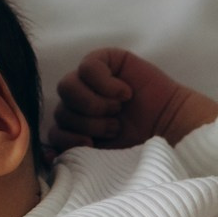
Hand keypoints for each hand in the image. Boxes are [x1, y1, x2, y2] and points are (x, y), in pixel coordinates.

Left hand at [49, 48, 217, 152]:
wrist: (172, 129)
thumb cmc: (142, 145)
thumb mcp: (104, 156)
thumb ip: (75, 153)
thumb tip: (45, 155)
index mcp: (78, 127)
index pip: (53, 131)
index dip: (67, 138)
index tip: (91, 144)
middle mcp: (80, 103)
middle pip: (59, 110)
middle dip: (87, 123)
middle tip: (114, 127)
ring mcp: (91, 81)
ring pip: (67, 87)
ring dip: (93, 104)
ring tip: (117, 111)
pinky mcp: (106, 61)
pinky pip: (87, 66)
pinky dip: (104, 83)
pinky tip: (124, 93)